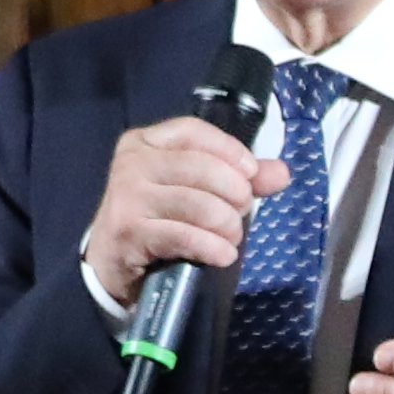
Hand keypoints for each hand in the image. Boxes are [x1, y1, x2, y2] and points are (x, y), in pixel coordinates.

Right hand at [83, 108, 282, 315]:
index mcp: (145, 142)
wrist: (111, 261)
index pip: (194, 131)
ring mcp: (127, 197)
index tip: (251, 174)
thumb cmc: (157, 218)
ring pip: (199, 204)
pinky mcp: (128, 231)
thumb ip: (238, 178)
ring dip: (227, 225)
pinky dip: (213, 248)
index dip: (229, 150)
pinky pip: (185, 236)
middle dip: (235, 194)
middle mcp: (132, 163)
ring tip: (231, 237)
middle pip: (202, 168)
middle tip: (241, 213)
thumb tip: (281, 173)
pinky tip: (223, 255)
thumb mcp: (194, 190)